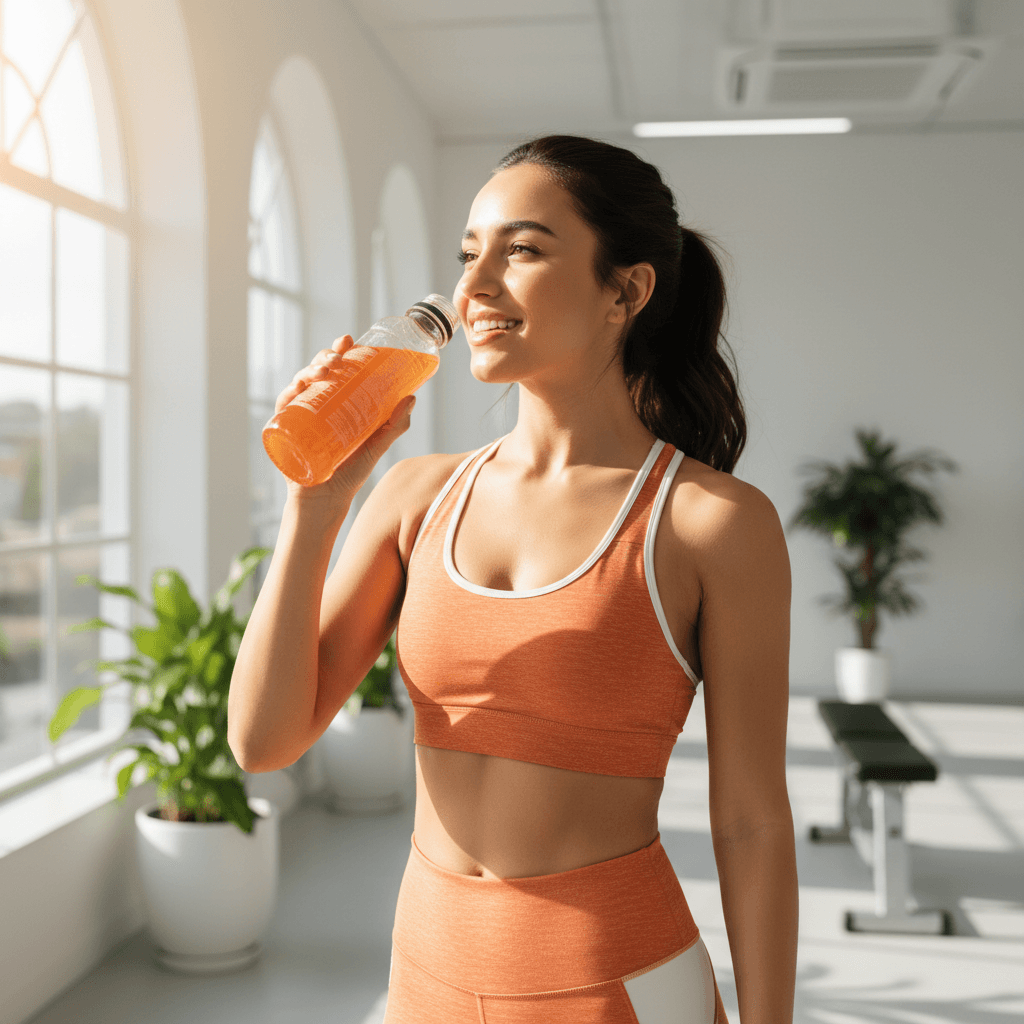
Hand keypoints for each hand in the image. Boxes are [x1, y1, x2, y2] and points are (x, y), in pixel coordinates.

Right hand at [274, 335, 416, 508]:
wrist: (327, 502)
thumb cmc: (349, 474)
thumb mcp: (376, 446)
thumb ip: (394, 425)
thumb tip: (412, 397)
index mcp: (334, 403)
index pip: (335, 370)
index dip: (338, 351)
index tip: (348, 340)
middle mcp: (314, 406)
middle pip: (315, 372)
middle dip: (324, 357)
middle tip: (338, 357)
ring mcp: (299, 418)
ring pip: (298, 384)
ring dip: (308, 370)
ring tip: (324, 370)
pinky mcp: (285, 433)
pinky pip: (283, 409)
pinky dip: (288, 395)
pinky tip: (297, 388)